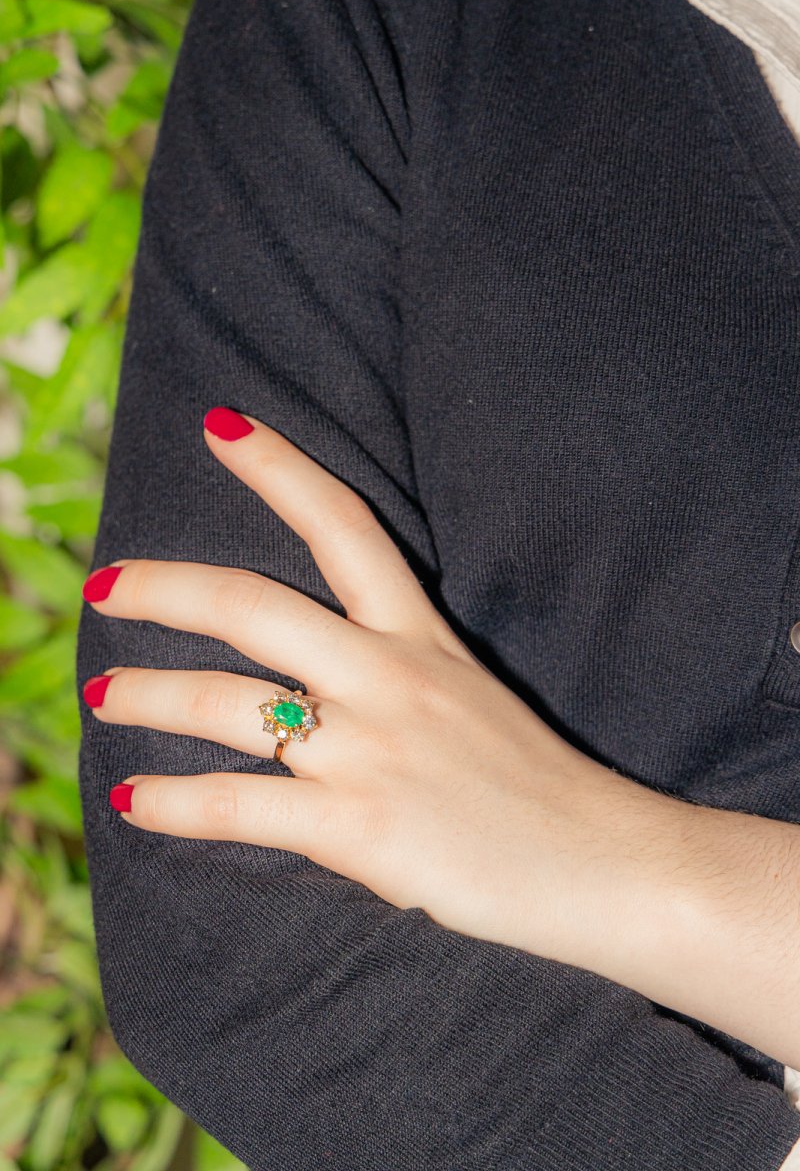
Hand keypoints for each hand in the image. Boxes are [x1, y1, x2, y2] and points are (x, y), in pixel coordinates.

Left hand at [81, 405, 669, 966]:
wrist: (602, 861)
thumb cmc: (534, 781)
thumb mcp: (470, 694)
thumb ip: (396, 672)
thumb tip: (315, 682)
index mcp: (420, 635)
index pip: (343, 526)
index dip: (278, 467)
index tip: (220, 425)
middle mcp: (388, 677)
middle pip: (253, 605)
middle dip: (166, 588)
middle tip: (106, 584)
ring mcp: (371, 750)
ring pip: (227, 704)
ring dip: (148, 696)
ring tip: (100, 696)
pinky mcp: (360, 827)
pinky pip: (240, 805)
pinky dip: (175, 805)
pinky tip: (135, 803)